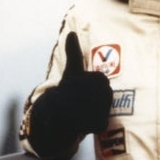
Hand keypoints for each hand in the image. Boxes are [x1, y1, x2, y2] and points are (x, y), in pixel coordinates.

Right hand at [26, 32, 112, 157]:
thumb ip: (74, 53)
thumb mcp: (72, 71)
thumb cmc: (66, 91)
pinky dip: (93, 126)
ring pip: (104, 112)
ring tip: (80, 111)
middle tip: (80, 101)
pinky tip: (82, 122)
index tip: (81, 90)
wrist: (53, 113)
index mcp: (99, 78)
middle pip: (106, 99)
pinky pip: (101, 125)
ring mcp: (100, 108)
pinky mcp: (98, 123)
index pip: (103, 85)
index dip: (91, 90)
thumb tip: (71, 33)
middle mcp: (101, 92)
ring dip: (94, 113)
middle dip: (95, 102)